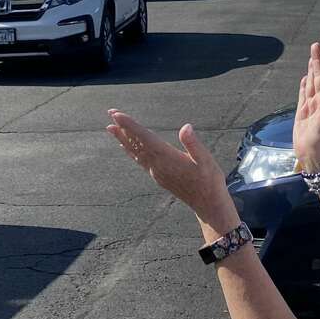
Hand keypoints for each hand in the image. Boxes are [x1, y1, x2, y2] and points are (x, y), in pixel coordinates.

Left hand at [107, 110, 234, 224]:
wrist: (207, 205)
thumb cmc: (209, 180)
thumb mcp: (206, 160)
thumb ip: (193, 144)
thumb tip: (186, 127)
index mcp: (167, 158)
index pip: (144, 138)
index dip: (130, 125)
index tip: (117, 115)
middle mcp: (157, 165)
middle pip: (135, 143)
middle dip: (122, 128)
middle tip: (110, 113)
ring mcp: (156, 172)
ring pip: (135, 152)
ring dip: (122, 139)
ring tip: (111, 128)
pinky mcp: (158, 176)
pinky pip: (140, 160)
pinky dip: (130, 150)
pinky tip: (126, 147)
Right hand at [294, 43, 319, 171]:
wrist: (315, 160)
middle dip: (318, 60)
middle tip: (316, 45)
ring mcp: (313, 107)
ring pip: (312, 83)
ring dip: (312, 70)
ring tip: (311, 57)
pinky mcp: (304, 114)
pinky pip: (304, 95)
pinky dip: (304, 85)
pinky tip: (305, 79)